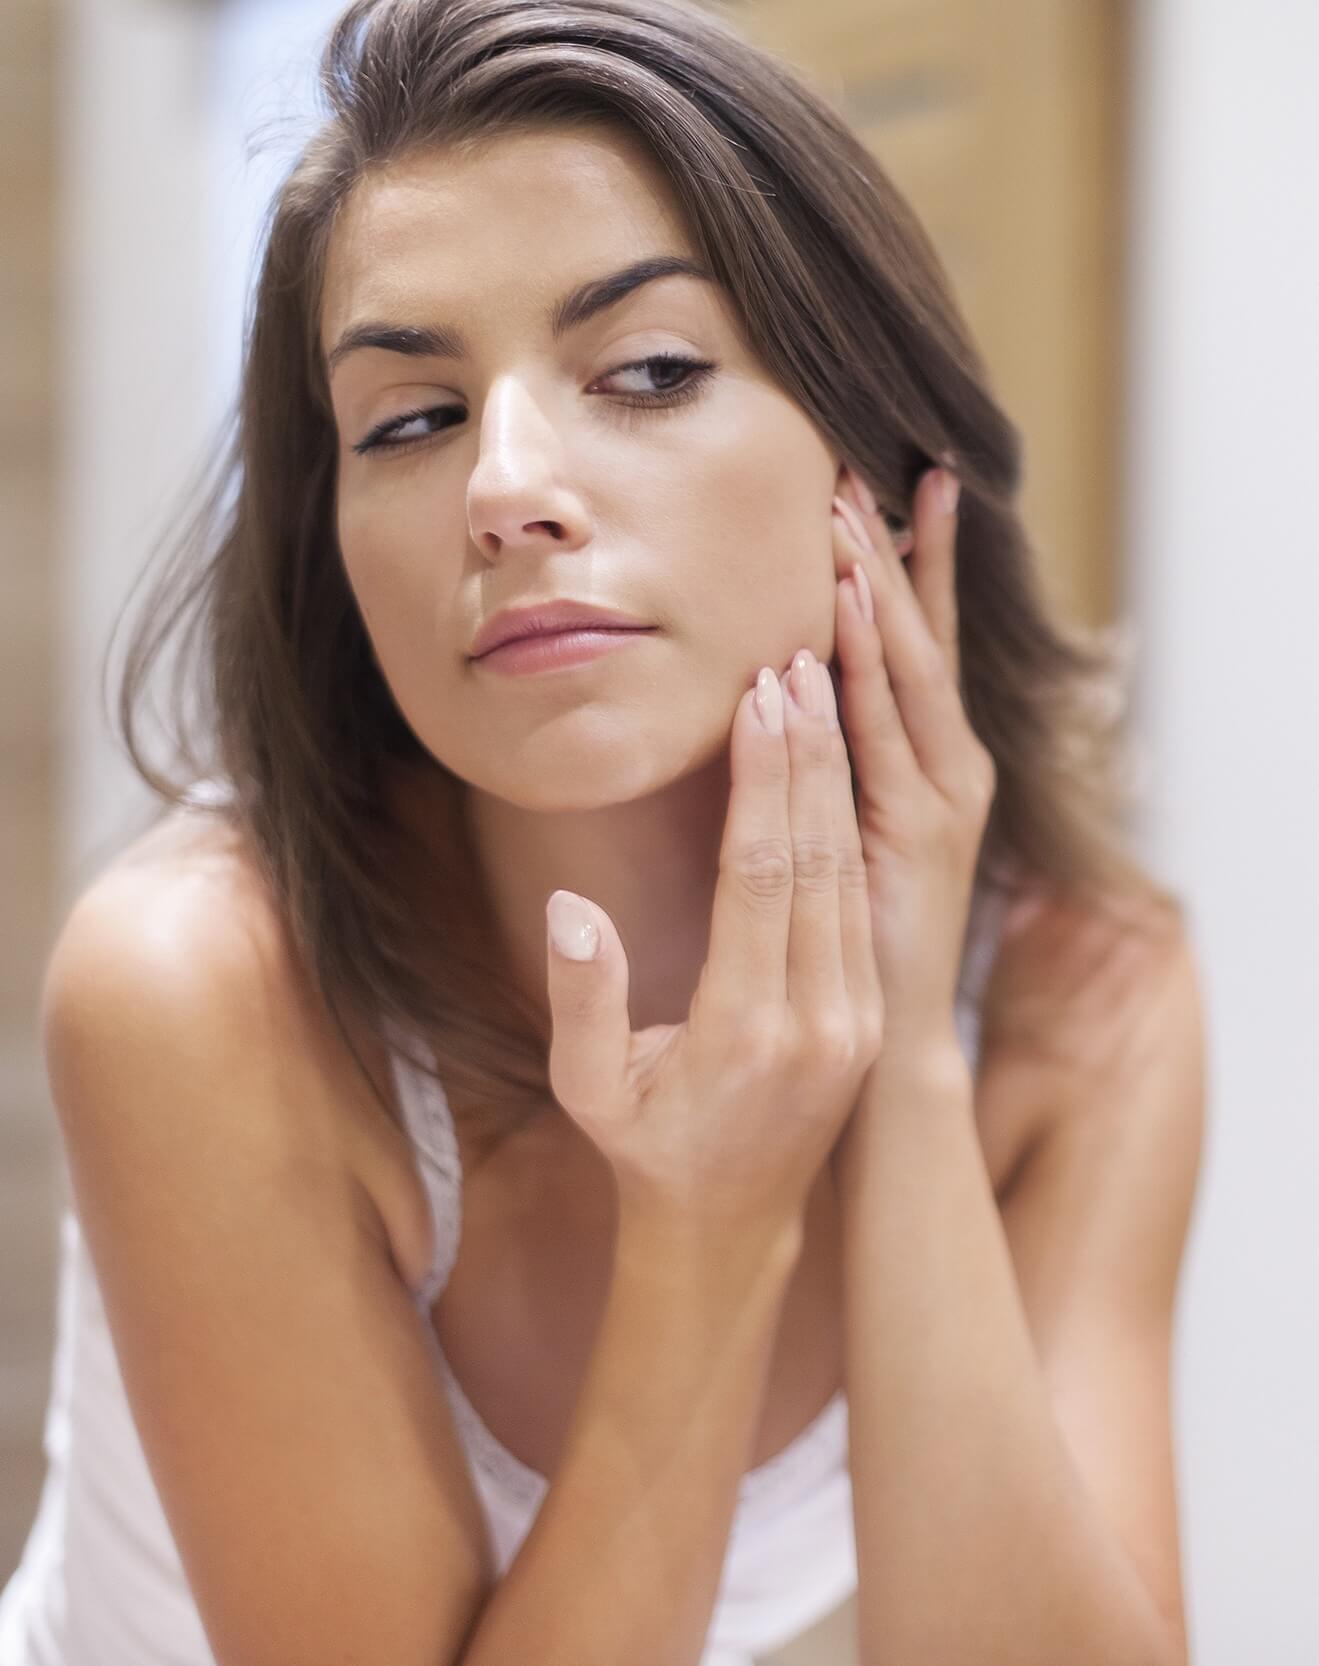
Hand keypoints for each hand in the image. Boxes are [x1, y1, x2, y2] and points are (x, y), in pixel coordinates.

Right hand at [541, 646, 883, 1238]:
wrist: (729, 1227)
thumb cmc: (645, 1149)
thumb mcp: (588, 1091)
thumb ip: (582, 1001)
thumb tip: (571, 908)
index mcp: (745, 1029)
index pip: (762, 874)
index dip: (764, 779)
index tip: (762, 697)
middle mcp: (818, 1018)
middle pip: (817, 857)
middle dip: (809, 752)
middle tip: (799, 658)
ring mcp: (856, 1017)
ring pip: (850, 872)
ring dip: (837, 778)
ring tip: (821, 690)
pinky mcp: (869, 1014)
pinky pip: (860, 902)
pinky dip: (850, 826)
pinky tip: (835, 770)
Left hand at [826, 461, 996, 1058]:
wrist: (864, 1066)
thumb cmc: (838, 959)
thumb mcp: (828, 860)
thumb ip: (819, 786)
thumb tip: (775, 709)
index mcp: (929, 773)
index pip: (911, 653)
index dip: (901, 573)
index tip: (879, 494)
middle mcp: (949, 775)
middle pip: (917, 644)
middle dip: (893, 555)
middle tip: (862, 468)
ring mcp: (944, 802)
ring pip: (908, 675)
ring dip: (878, 591)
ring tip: (850, 513)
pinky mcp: (922, 836)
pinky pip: (886, 734)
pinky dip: (867, 668)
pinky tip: (840, 609)